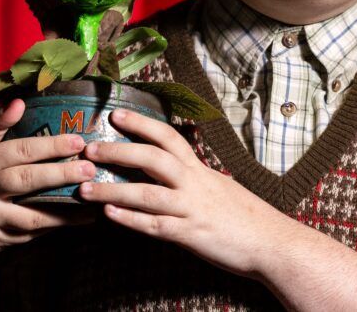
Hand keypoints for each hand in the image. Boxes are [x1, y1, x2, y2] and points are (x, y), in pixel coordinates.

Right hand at [0, 98, 98, 262]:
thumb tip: (18, 101)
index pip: (18, 151)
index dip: (50, 146)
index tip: (78, 141)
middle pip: (26, 180)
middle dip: (61, 174)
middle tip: (90, 168)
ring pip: (32, 215)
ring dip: (66, 207)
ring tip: (93, 194)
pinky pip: (33, 233)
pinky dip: (58, 224)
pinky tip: (81, 216)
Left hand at [78, 109, 294, 277]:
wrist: (271, 243)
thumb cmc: (245, 216)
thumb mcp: (218, 187)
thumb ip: (193, 178)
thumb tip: (170, 171)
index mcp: (200, 169)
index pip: (169, 136)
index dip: (142, 123)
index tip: (116, 113)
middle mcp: (195, 183)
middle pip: (153, 158)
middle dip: (119, 150)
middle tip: (89, 148)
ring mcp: (192, 209)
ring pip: (147, 193)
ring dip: (113, 189)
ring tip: (85, 188)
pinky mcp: (191, 235)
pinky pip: (156, 226)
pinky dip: (131, 220)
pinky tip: (110, 215)